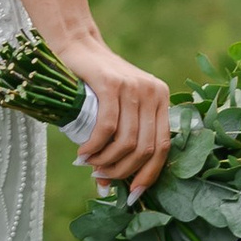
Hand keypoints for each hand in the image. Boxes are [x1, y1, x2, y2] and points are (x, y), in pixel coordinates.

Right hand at [66, 41, 171, 200]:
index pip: (164, 146)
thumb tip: (109, 188)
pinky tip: (83, 153)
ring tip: (90, 165)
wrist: (76, 46)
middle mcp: (153, 93)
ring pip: (127, 141)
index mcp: (161, 99)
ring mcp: (134, 87)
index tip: (133, 195)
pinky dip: (95, 146)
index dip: (149, 174)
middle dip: (123, 171)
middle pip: (146, 148)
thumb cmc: (93, 84)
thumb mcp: (116, 110)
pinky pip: (108, 127)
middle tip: (101, 178)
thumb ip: (119, 142)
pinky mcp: (112, 84)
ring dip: (107, 161)